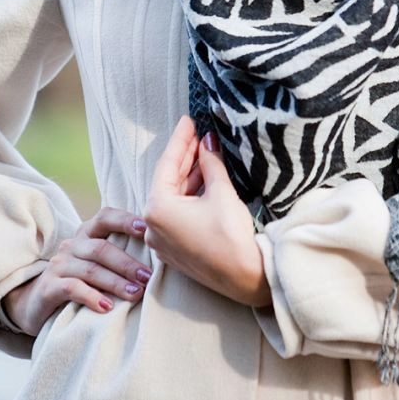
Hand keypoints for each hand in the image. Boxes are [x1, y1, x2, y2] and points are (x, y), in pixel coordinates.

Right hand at [1, 207, 151, 335]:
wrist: (37, 304)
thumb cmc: (79, 282)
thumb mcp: (97, 264)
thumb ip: (118, 255)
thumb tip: (160, 254)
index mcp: (86, 234)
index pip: (105, 217)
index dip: (125, 220)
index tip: (146, 230)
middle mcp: (71, 245)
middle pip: (102, 249)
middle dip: (127, 263)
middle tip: (147, 277)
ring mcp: (58, 265)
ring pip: (90, 270)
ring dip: (115, 282)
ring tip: (134, 294)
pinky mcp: (48, 288)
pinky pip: (72, 288)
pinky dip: (92, 297)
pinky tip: (107, 307)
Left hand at [143, 115, 270, 307]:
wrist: (245, 279)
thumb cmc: (231, 236)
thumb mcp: (221, 192)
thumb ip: (210, 163)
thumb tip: (208, 141)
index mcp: (158, 208)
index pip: (167, 163)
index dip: (180, 139)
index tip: (188, 120)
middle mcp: (153, 225)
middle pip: (168, 180)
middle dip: (185, 155)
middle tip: (198, 132)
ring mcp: (162, 239)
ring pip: (173, 197)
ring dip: (189, 175)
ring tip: (204, 151)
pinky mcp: (174, 249)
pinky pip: (177, 213)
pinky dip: (189, 195)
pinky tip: (203, 178)